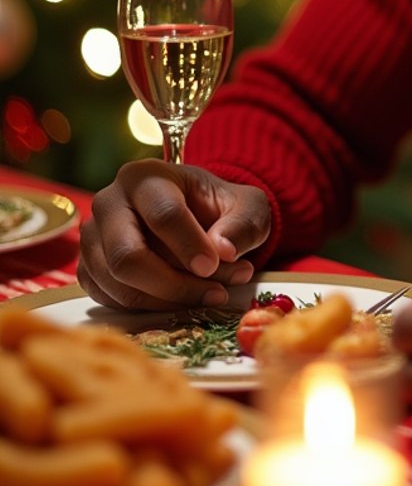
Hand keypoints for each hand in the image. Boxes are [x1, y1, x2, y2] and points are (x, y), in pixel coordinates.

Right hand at [77, 159, 271, 310]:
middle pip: (128, 256)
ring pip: (119, 283)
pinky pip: (111, 299)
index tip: (213, 266)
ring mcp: (92, 237)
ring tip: (210, 295)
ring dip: (168, 301)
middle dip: (174, 283)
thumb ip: (243, 225)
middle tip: (215, 293)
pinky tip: (182, 301)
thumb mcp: (248, 207)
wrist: (196, 217)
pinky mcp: (88, 269)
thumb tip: (223, 251)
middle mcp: (109, 202)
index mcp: (146, 176)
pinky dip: (149, 309)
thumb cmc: (219, 208)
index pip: (162, 214)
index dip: (189, 245)